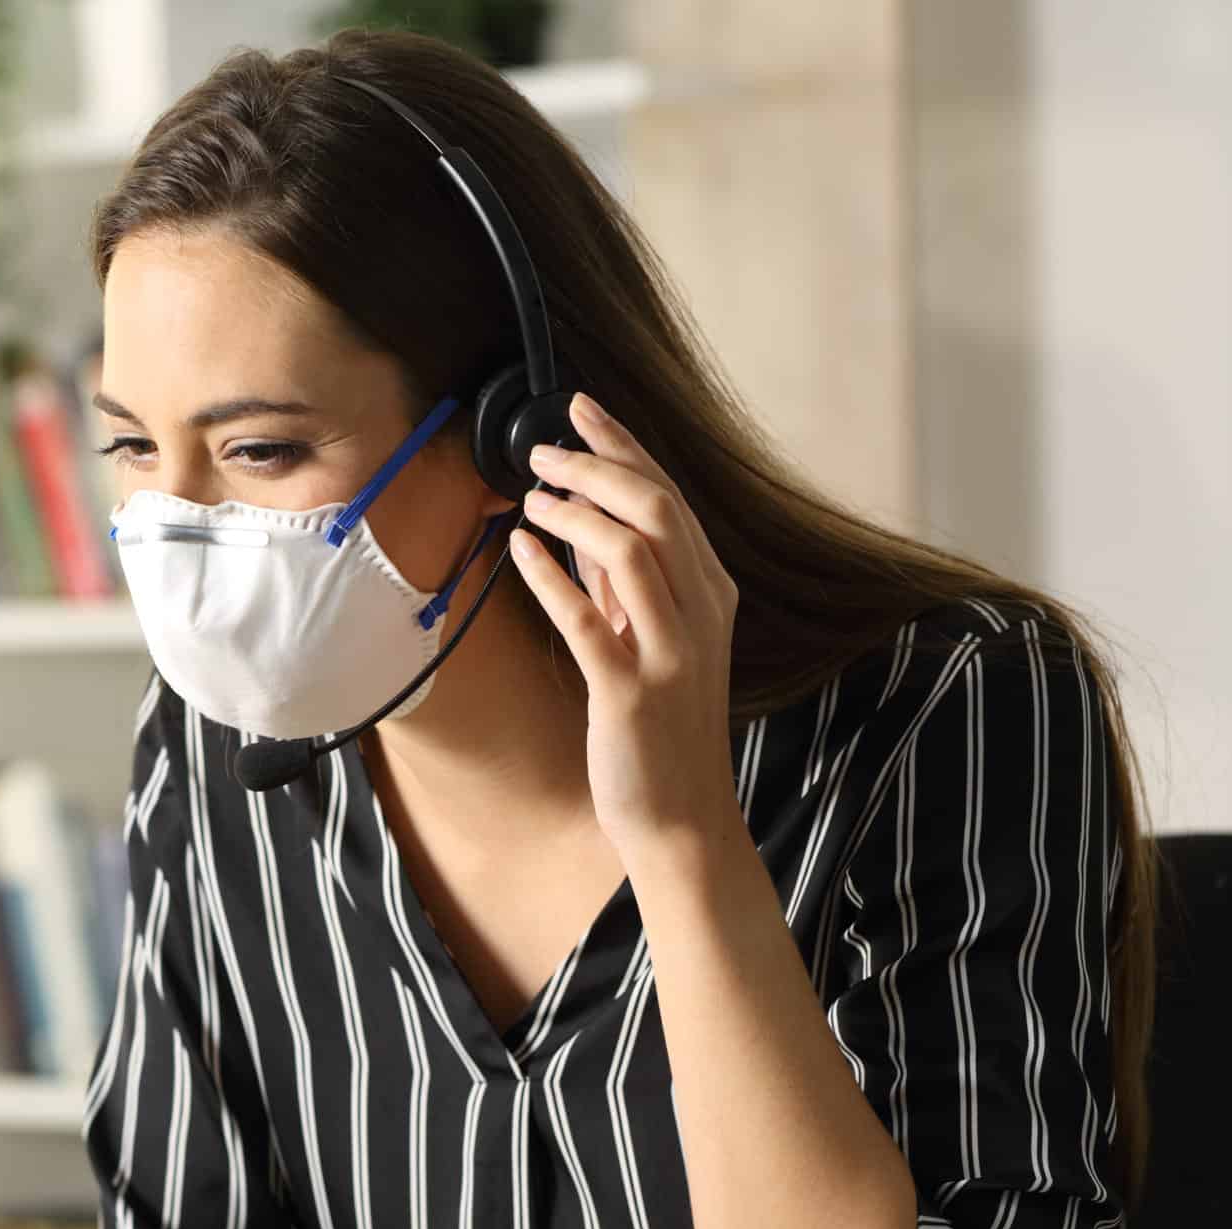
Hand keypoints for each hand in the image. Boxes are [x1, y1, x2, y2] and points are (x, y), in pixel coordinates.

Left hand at [509, 393, 743, 869]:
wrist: (680, 816)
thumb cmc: (660, 725)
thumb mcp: (651, 638)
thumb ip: (623, 582)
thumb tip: (581, 518)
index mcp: (711, 592)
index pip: (670, 496)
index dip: (623, 446)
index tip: (579, 409)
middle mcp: (701, 613)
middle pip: (655, 509)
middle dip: (596, 466)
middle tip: (542, 449)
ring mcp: (671, 652)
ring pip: (630, 552)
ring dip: (574, 513)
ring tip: (531, 496)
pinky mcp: (631, 692)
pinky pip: (587, 621)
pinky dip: (550, 578)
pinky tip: (519, 551)